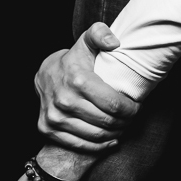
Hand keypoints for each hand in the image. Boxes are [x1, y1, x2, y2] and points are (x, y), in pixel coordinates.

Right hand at [35, 23, 139, 149]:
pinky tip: (110, 140)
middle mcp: (64, 100)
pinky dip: (99, 146)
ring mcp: (54, 117)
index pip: (114, 105)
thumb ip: (101, 34)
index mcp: (78, 80)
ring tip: (121, 126)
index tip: (136, 106)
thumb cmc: (73, 60)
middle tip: (130, 117)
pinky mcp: (48, 129)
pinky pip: (80, 146)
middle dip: (125, 122)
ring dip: (115, 134)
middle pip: (107, 122)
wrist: (44, 75)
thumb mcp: (87, 42)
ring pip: (96, 136)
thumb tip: (114, 43)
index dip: (131, 109)